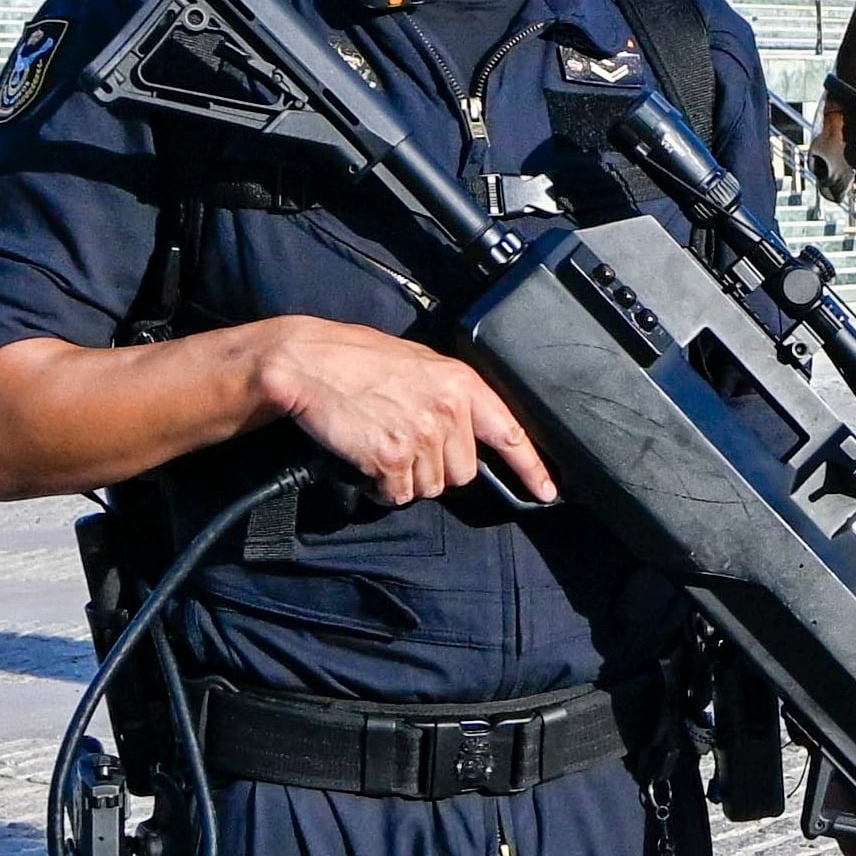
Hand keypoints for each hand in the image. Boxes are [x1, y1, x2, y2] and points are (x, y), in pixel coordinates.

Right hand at [247, 319, 551, 508]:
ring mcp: (421, 435)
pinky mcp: (391, 458)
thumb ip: (448, 398)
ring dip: (404, 479)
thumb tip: (466, 434)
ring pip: (430, 487)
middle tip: (402, 443)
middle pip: (462, 473)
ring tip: (378, 445)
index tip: (547, 491)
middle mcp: (448, 410)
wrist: (308, 363)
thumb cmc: (356, 360)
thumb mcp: (418, 365)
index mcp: (460, 384)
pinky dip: (379, 488)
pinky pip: (397, 495)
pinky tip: (364, 460)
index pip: (509, 432)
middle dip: (435, 468)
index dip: (530, 467)